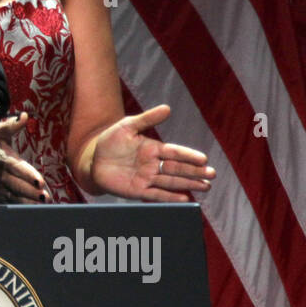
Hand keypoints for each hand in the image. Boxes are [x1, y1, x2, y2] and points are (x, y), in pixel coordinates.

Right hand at [0, 112, 51, 201]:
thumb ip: (11, 126)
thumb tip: (23, 116)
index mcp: (3, 160)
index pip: (17, 168)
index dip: (28, 175)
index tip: (40, 182)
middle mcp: (1, 176)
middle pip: (18, 185)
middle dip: (32, 192)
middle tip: (45, 196)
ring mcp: (0, 189)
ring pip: (16, 197)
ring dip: (30, 201)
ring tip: (43, 202)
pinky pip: (12, 205)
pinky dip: (23, 207)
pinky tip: (35, 208)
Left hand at [88, 104, 214, 200]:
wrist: (93, 160)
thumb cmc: (111, 141)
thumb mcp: (127, 126)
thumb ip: (147, 118)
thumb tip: (168, 108)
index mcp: (153, 148)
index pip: (175, 152)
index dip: (189, 155)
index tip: (203, 158)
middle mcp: (153, 165)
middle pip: (177, 168)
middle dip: (195, 172)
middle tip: (212, 174)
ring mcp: (147, 178)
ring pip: (171, 182)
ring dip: (189, 184)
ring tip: (206, 186)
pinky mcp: (138, 190)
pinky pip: (156, 194)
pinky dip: (170, 197)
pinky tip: (184, 198)